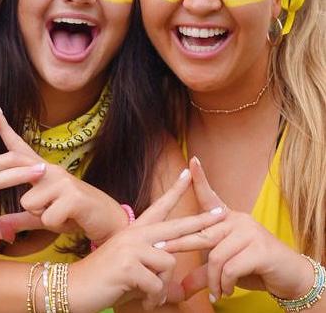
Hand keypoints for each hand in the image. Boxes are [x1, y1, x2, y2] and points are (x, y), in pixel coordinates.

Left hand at [0, 106, 128, 244]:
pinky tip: (68, 220)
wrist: (107, 220)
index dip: (5, 129)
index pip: (20, 148)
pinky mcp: (72, 196)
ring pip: (28, 200)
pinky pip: (45, 216)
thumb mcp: (43, 216)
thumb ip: (21, 217)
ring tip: (57, 214)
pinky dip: (52, 224)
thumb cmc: (72, 215)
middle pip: (13, 164)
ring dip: (38, 214)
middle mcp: (50, 169)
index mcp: (41, 171)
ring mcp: (62, 180)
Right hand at [68, 169, 226, 311]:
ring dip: (162, 287)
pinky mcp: (129, 264)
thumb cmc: (105, 282)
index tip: (188, 174)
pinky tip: (142, 301)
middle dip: (203, 223)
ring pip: (169, 263)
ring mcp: (131, 247)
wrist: (75, 288)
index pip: (159, 207)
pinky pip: (158, 285)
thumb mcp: (134, 275)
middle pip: (177, 226)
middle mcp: (135, 234)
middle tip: (223, 214)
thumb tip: (177, 292)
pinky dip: (154, 299)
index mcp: (135, 232)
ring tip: (148, 297)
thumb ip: (154, 276)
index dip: (175, 191)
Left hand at [163, 158, 314, 301]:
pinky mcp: (260, 250)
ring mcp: (250, 232)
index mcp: (227, 218)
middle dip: (179, 244)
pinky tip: (226, 291)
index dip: (200, 179)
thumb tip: (180, 289)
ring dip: (212, 279)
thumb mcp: (224, 267)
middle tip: (161, 252)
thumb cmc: (253, 267)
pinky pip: (231, 268)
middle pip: (202, 233)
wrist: (290, 276)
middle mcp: (237, 220)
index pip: (210, 197)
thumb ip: (203, 272)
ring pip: (216, 255)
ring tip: (214, 292)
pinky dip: (225, 284)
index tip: (192, 160)